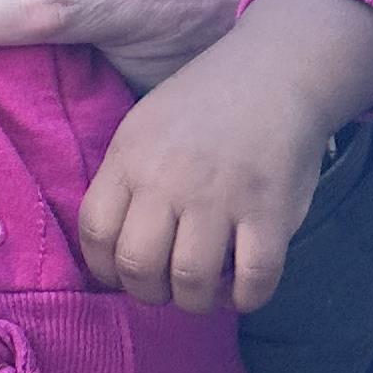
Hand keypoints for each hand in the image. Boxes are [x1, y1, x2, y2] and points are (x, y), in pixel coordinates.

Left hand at [77, 24, 328, 312]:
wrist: (277, 71)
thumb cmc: (207, 103)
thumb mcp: (145, 124)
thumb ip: (127, 178)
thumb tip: (111, 246)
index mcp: (132, 156)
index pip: (95, 232)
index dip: (104, 269)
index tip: (123, 274)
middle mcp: (170, 179)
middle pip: (137, 266)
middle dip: (148, 292)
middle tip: (165, 286)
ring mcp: (221, 197)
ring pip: (191, 282)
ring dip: (194, 301)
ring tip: (203, 290)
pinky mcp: (270, 212)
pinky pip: (252, 280)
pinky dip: (244, 299)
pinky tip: (241, 290)